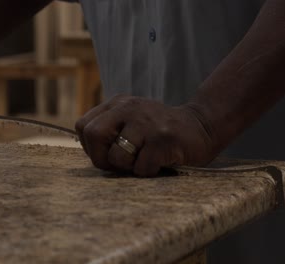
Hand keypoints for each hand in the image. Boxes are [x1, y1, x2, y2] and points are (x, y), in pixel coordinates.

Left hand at [75, 95, 218, 176]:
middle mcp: (129, 108)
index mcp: (117, 104)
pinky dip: (148, 172)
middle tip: (119, 164)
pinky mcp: (163, 139)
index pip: (84, 126)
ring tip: (143, 160)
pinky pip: (141, 167)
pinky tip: (159, 162)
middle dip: (102, 158)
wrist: (201, 127)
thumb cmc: (159, 133)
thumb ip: (109, 130)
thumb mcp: (131, 121)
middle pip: (94, 135)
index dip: (90, 146)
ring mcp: (146, 122)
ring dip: (128, 167)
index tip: (107, 153)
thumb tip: (90, 154)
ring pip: (117, 155)